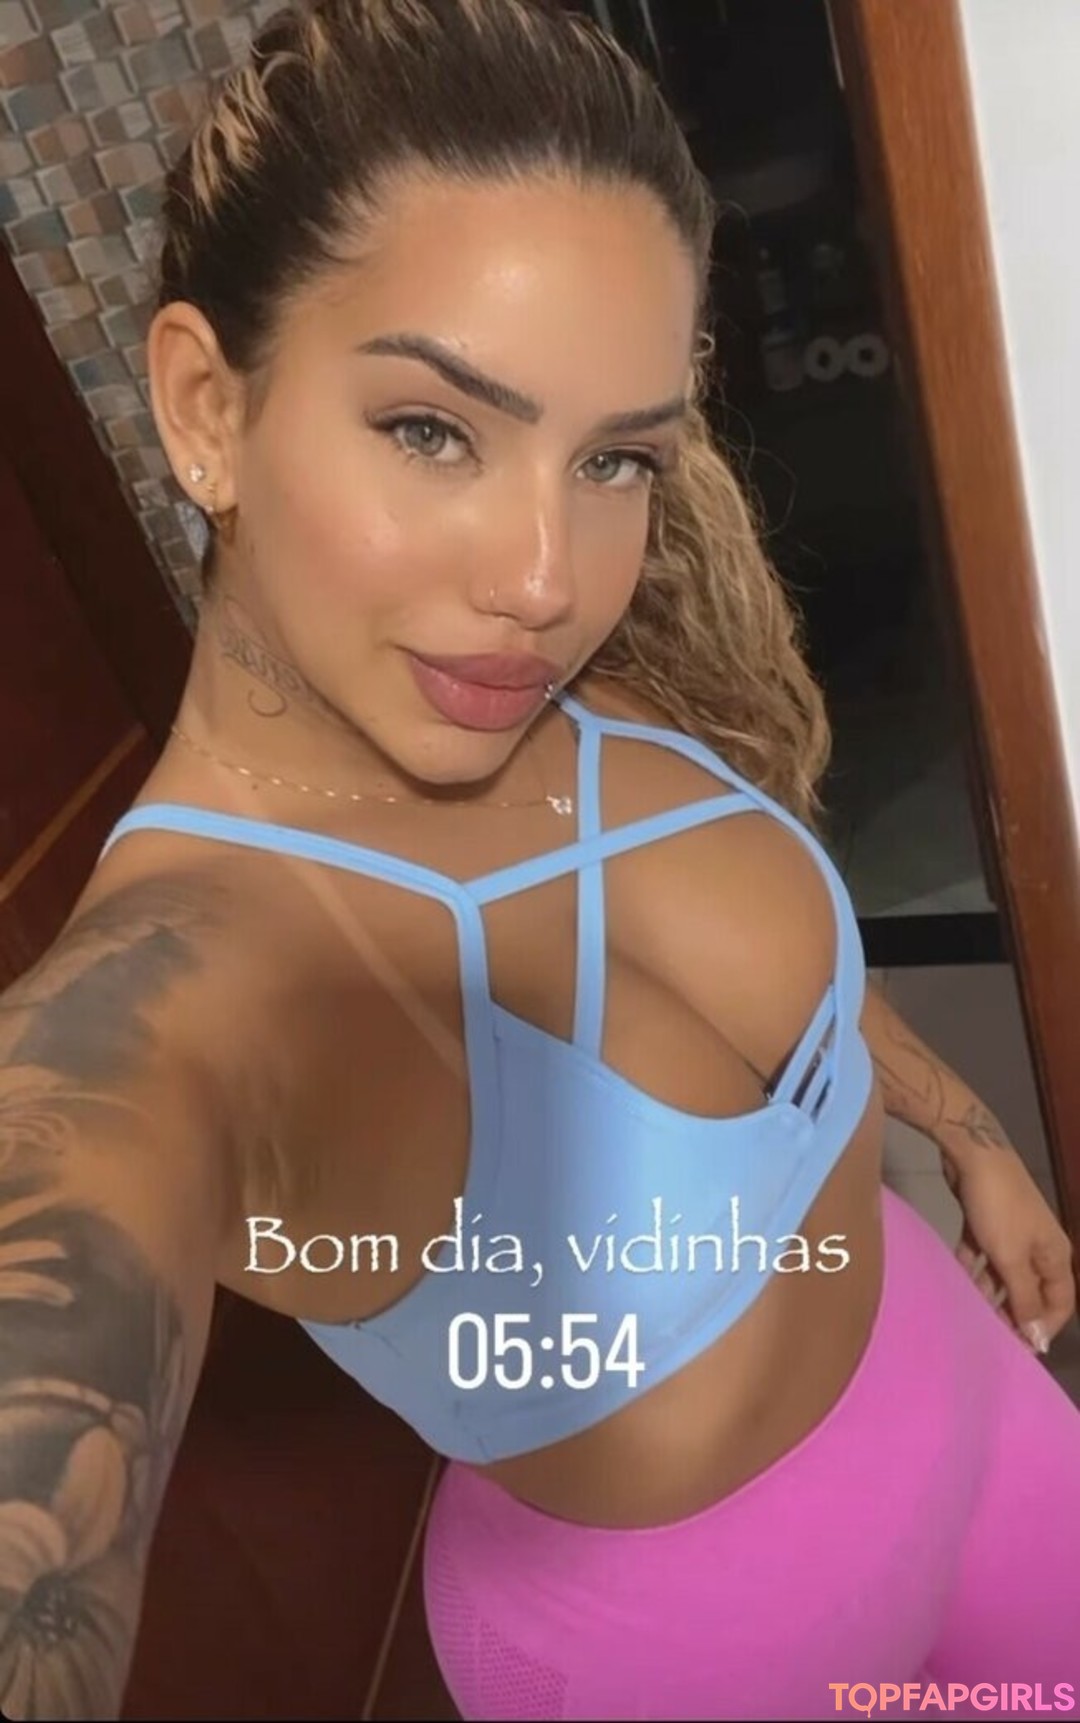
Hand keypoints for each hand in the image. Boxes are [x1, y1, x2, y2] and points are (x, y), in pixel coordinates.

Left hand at [943, 1148, 1075, 1352]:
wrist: (974, 1153)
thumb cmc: (999, 1209)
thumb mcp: (1012, 1258)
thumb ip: (1024, 1299)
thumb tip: (1039, 1338)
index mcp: (1055, 1255)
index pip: (1060, 1302)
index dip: (1044, 1326)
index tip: (1020, 1346)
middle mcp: (1038, 1245)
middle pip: (1030, 1289)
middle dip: (1012, 1310)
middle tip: (989, 1332)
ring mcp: (1012, 1232)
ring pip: (1003, 1272)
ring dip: (988, 1289)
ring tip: (969, 1310)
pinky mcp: (986, 1221)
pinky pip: (982, 1252)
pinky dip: (971, 1265)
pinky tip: (955, 1277)